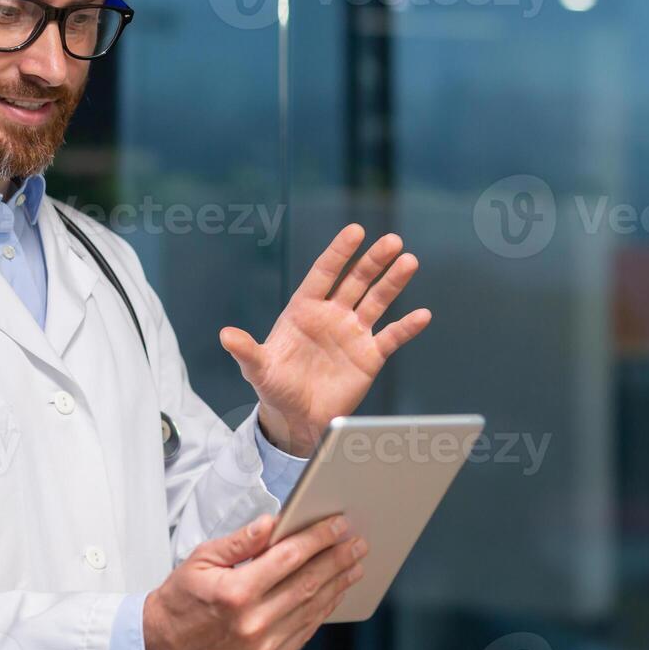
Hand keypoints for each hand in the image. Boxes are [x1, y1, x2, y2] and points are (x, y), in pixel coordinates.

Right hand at [142, 514, 366, 649]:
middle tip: (357, 542)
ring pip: (313, 608)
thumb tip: (273, 521)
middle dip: (338, 558)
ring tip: (354, 564)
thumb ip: (241, 541)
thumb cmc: (181, 598)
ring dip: (338, 583)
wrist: (162, 646)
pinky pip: (305, 631)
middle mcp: (253, 622)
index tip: (338, 524)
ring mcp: (263, 645)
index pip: (290, 557)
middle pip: (309, 582)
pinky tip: (334, 592)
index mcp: (235, 592)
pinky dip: (324, 609)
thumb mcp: (202, 559)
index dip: (319, 538)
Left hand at [219, 224, 431, 456]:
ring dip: (393, 282)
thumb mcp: (258, 370)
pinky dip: (406, 327)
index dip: (339, 253)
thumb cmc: (276, 388)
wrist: (298, 418)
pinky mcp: (369, 355)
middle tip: (392, 240)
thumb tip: (225, 335)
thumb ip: (246, 351)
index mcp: (304, 310)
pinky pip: (391, 337)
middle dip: (373, 260)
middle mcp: (332, 315)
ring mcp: (353, 333)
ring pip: (377, 301)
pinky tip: (423, 315)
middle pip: (356, 280)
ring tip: (409, 261)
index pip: (324, 273)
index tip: (355, 231)